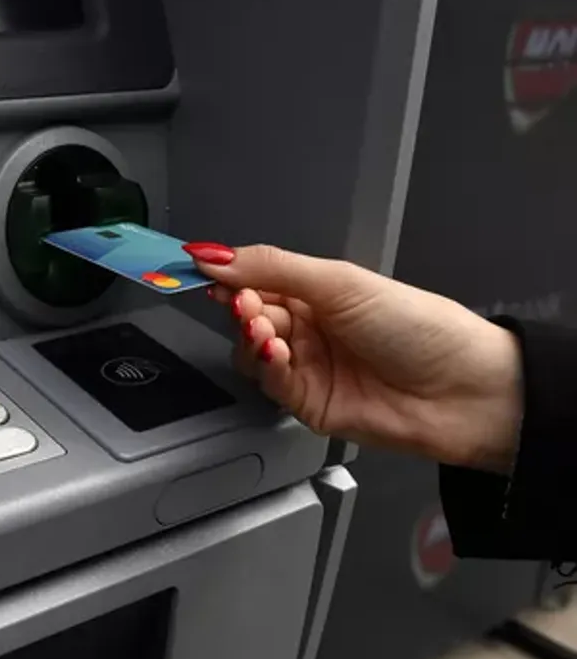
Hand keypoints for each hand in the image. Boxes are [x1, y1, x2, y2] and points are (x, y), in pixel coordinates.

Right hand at [182, 243, 524, 473]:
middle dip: (240, 307)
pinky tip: (276, 352)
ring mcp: (309, 367)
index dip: (226, 275)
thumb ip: (272, 267)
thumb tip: (214, 254)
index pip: (255, 279)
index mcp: (319, 292)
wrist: (463, 390)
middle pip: (247, 316)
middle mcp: (310, 329)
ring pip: (251, 352)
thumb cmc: (420, 326)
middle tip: (244, 302)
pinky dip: (265, 365)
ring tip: (265, 330)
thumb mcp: (340, 282)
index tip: (195, 268)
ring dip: (250, 337)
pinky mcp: (308, 404)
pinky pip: (269, 384)